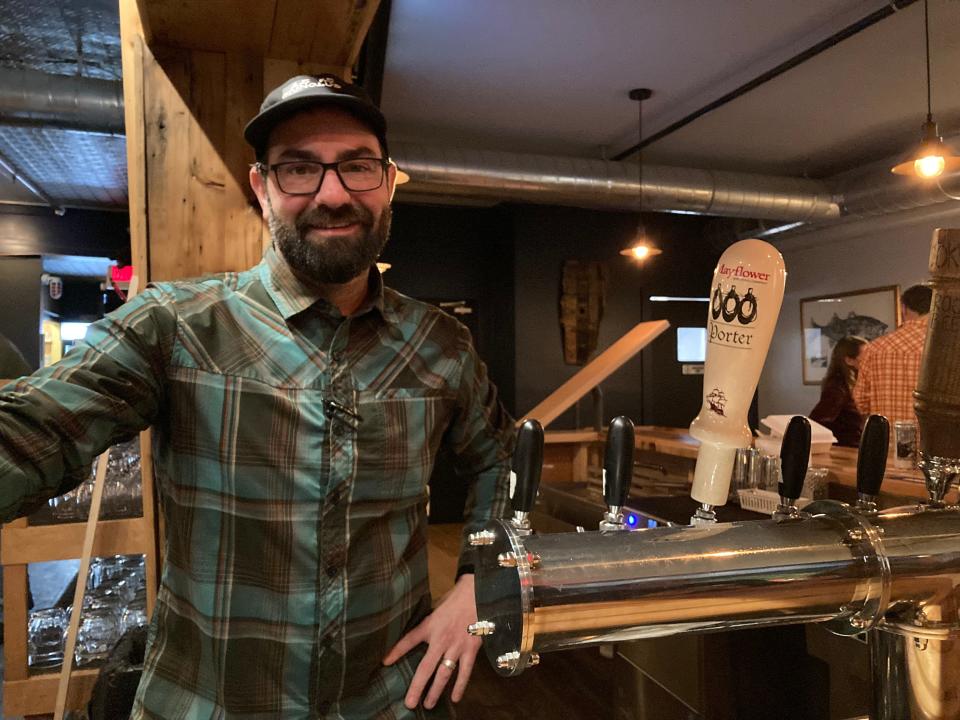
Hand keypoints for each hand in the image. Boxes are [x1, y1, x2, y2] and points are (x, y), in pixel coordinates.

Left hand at [383, 574, 480, 708]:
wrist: (479, 592)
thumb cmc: (457, 597)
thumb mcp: (437, 605)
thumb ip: (429, 620)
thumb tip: (421, 631)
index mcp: (430, 625)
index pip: (409, 640)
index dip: (397, 651)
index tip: (385, 663)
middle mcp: (441, 639)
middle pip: (426, 667)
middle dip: (417, 687)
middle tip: (410, 703)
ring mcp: (456, 646)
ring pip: (444, 673)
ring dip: (436, 690)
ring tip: (428, 704)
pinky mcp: (471, 649)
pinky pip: (465, 671)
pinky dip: (460, 685)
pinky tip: (456, 698)